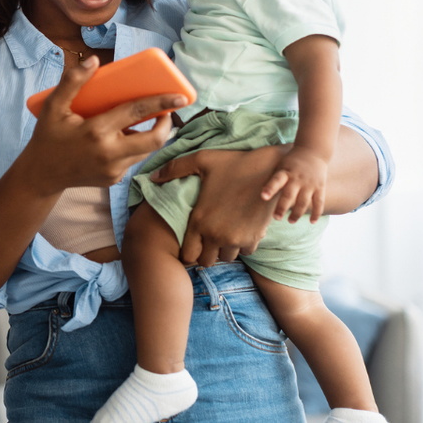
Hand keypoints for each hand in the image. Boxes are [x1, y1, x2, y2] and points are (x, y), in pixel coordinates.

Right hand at [20, 56, 183, 194]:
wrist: (42, 175)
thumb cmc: (48, 136)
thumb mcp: (54, 106)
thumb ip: (72, 81)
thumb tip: (94, 60)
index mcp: (96, 132)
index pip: (136, 113)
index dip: (161, 102)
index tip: (181, 96)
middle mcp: (109, 153)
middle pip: (154, 140)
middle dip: (166, 124)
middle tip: (166, 111)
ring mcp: (113, 170)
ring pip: (145, 151)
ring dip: (150, 135)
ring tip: (143, 120)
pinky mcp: (114, 179)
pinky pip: (133, 159)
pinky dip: (134, 146)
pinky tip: (123, 137)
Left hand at [153, 145, 288, 265]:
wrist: (271, 169)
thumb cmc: (234, 162)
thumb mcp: (202, 160)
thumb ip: (175, 168)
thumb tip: (151, 177)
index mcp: (199, 221)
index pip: (187, 256)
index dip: (188, 251)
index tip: (192, 242)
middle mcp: (216, 235)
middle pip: (206, 261)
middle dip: (205, 252)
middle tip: (207, 238)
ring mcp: (236, 239)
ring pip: (226, 258)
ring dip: (224, 249)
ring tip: (224, 232)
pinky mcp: (254, 238)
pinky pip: (245, 252)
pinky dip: (242, 245)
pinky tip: (240, 229)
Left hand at [261, 146, 328, 223]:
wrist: (314, 150)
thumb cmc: (292, 161)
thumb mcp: (281, 165)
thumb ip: (273, 179)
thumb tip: (262, 195)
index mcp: (286, 171)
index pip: (276, 180)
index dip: (270, 188)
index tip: (263, 197)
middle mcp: (298, 178)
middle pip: (289, 195)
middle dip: (282, 207)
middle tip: (276, 217)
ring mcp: (310, 183)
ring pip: (304, 202)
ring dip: (297, 213)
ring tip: (290, 221)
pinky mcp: (320, 187)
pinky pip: (319, 202)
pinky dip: (316, 213)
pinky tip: (312, 222)